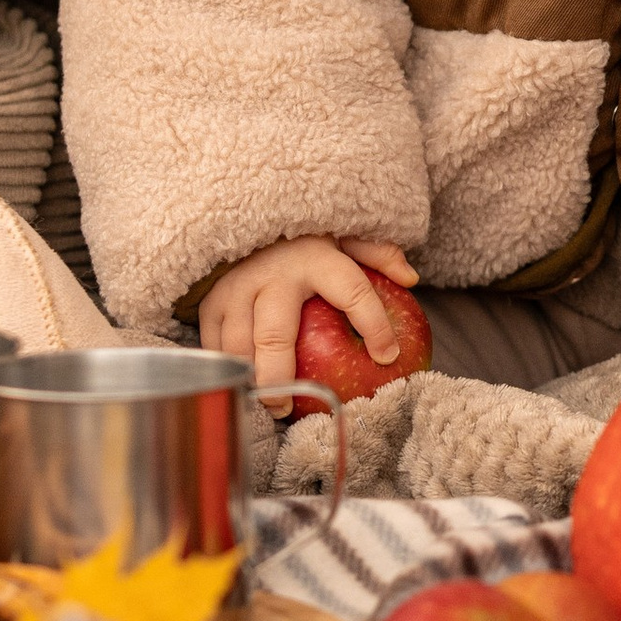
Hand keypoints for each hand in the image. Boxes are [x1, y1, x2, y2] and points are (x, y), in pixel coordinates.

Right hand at [200, 236, 419, 415]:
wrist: (244, 214)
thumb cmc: (304, 236)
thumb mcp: (344, 233)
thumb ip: (377, 253)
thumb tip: (410, 278)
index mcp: (315, 257)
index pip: (352, 291)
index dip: (372, 324)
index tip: (387, 354)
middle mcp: (272, 274)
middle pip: (275, 336)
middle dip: (280, 377)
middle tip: (287, 406)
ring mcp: (236, 288)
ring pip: (239, 345)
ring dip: (251, 380)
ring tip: (269, 406)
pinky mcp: (211, 301)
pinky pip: (216, 344)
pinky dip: (228, 369)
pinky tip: (243, 387)